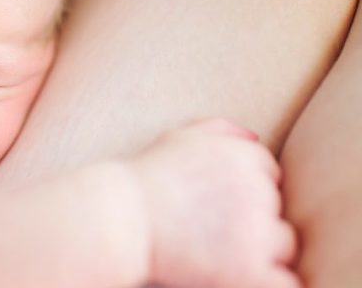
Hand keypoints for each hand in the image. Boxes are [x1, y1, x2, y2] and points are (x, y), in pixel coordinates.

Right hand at [131, 119, 299, 287]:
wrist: (117, 219)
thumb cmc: (143, 180)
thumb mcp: (178, 139)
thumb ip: (218, 130)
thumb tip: (253, 136)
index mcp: (243, 154)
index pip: (268, 173)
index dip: (242, 190)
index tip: (214, 203)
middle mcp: (257, 188)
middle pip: (275, 208)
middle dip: (251, 218)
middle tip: (210, 229)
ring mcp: (256, 229)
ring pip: (283, 244)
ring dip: (260, 250)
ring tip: (216, 252)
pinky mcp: (249, 269)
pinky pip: (285, 282)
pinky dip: (269, 281)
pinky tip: (238, 277)